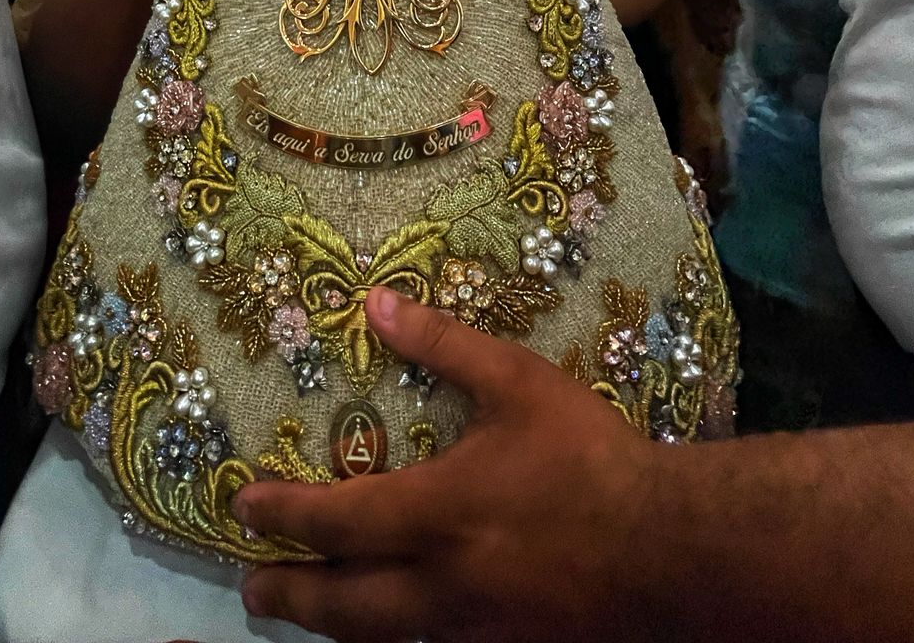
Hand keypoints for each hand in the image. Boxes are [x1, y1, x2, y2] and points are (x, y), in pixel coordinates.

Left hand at [237, 287, 662, 642]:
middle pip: (341, 605)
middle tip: (251, 586)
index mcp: (437, 514)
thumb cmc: (588, 456)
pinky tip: (393, 624)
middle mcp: (441, 584)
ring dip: (333, 623)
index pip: (336, 521)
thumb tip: (377, 303)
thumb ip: (444, 345)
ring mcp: (473, 629)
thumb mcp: (517, 383)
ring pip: (383, 637)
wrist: (671, 549)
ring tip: (304, 611)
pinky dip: (399, 636)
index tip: (243, 505)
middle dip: (289, 595)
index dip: (282, 514)